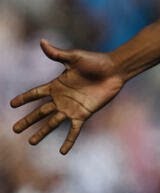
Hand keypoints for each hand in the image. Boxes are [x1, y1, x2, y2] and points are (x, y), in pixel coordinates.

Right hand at [9, 40, 124, 153]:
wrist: (115, 70)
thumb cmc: (96, 61)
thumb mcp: (74, 57)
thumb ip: (57, 53)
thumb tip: (41, 41)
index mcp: (56, 85)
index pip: (35, 93)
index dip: (24, 99)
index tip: (11, 104)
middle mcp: (61, 98)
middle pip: (40, 112)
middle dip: (27, 120)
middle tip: (14, 129)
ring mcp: (72, 108)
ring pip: (52, 123)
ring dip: (42, 132)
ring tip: (31, 142)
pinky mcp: (84, 114)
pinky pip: (74, 130)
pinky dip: (69, 140)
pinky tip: (62, 151)